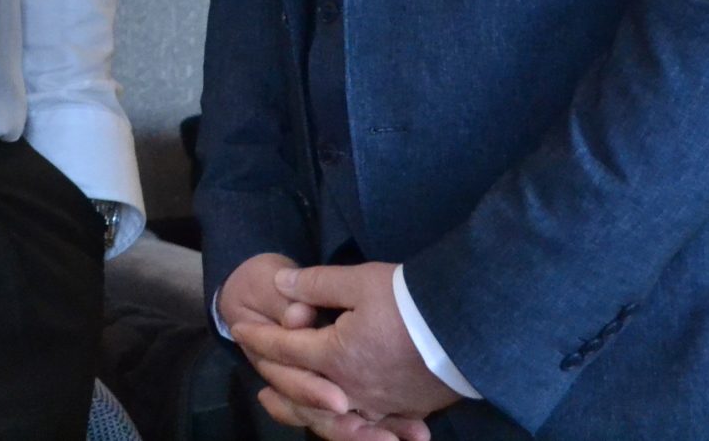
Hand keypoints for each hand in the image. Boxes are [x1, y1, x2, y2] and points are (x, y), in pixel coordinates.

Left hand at [235, 262, 450, 440]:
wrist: (469, 327)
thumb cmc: (411, 301)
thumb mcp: (360, 281)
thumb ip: (316, 284)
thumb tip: (280, 283)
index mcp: (334, 356)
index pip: (285, 348)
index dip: (260, 337)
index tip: (239, 330)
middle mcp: (350, 389)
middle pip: (302, 391)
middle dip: (276, 381)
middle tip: (257, 380)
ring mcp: (379, 405)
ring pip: (332, 418)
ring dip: (306, 413)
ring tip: (288, 407)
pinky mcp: (405, 411)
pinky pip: (370, 424)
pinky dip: (352, 427)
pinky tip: (347, 421)